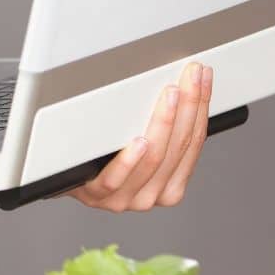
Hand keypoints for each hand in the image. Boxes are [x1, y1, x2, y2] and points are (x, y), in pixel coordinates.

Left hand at [69, 61, 212, 211]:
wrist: (72, 183)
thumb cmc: (108, 162)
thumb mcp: (143, 150)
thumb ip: (164, 132)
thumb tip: (184, 87)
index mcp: (170, 185)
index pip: (193, 142)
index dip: (201, 107)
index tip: (203, 79)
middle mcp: (152, 194)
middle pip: (178, 147)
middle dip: (189, 107)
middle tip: (190, 77)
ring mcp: (125, 197)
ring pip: (153, 158)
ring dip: (164, 123)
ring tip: (170, 97)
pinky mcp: (97, 194)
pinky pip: (116, 178)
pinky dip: (130, 158)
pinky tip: (139, 141)